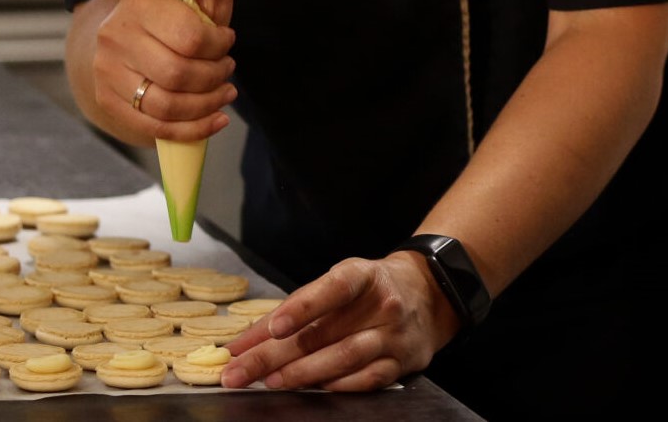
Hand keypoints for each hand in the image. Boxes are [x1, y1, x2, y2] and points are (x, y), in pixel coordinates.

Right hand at [85, 0, 242, 143]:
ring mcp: (108, 73)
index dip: (220, 45)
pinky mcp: (108, 101)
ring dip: (208, 104)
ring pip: (168, 106)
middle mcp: (116, 37)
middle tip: (226, 70)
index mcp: (140, 4)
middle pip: (181, 75)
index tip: (225, 41)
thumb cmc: (170, 17)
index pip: (191, 37)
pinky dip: (194, 128)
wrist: (117, 42)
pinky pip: (156, 127)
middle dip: (216, 77)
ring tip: (223, 93)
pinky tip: (215, 119)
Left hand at [220, 251, 460, 391]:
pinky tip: (311, 390)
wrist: (430, 295)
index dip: (302, 308)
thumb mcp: (338, 282)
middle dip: (274, 355)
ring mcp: (394, 335)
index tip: (273, 328)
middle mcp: (382, 304)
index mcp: (364, 276)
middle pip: (323, 333)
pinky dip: (336, 386)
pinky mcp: (401, 363)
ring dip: (302, 373)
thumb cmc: (370, 289)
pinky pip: (366, 380)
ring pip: (344, 358)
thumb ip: (294, 310)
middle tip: (238, 371)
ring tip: (270, 382)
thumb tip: (244, 343)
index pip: (332, 289)